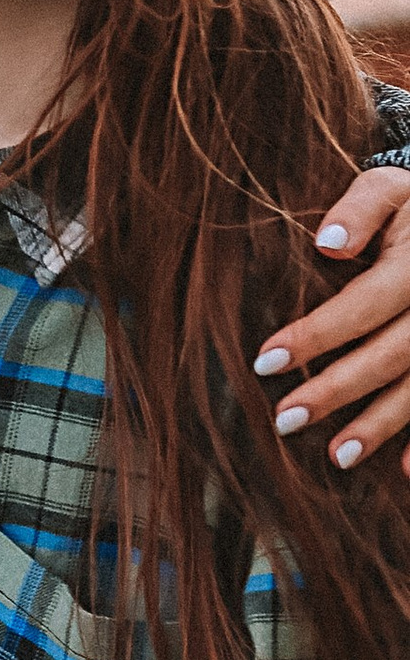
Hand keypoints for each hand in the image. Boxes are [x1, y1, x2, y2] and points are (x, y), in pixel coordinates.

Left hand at [255, 165, 409, 478]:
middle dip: (339, 389)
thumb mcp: (394, 187)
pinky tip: (408, 473)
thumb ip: (361, 208)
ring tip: (338, 457)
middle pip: (393, 354)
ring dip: (383, 425)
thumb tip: (325, 244)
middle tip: (285, 420)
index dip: (316, 334)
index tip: (264, 362)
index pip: (365, 304)